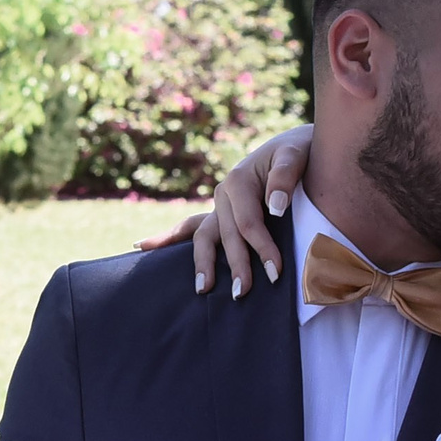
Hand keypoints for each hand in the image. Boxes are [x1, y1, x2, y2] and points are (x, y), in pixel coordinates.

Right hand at [131, 126, 312, 297]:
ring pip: (203, 236)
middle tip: (242, 294)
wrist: (294, 145)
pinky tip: (141, 246)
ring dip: (202, 263)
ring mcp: (218, 205)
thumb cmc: (300, 152)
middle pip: (225, 235)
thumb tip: (274, 207)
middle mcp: (223, 194)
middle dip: (234, 265)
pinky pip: (192, 228)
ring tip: (202, 289)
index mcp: (238, 181)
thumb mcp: (295, 156)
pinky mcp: (220, 213)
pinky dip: (169, 238)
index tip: (276, 273)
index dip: (262, 248)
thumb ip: (284, 178)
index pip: (248, 223)